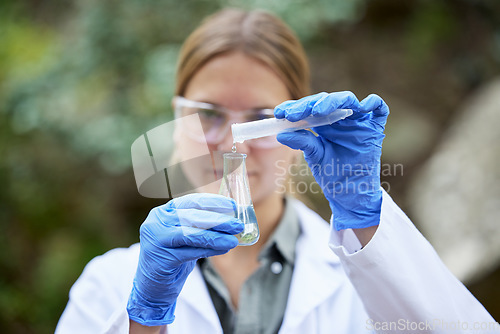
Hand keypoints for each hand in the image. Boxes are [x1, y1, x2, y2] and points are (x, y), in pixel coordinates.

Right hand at [127, 193, 242, 325]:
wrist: (153, 287)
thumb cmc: (173, 258)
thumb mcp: (185, 236)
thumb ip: (201, 226)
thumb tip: (231, 218)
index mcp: (163, 212)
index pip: (190, 202)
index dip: (213, 202)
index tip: (232, 206)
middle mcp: (156, 223)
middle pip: (192, 217)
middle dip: (218, 220)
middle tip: (238, 224)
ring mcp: (156, 240)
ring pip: (191, 235)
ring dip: (216, 237)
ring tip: (234, 240)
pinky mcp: (160, 259)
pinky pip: (190, 252)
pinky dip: (209, 250)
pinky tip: (223, 249)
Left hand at [275, 91, 388, 230]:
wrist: (350, 193)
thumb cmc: (333, 174)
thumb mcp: (315, 156)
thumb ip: (302, 142)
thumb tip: (281, 134)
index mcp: (324, 123)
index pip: (309, 107)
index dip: (295, 107)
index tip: (279, 113)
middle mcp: (341, 119)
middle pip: (326, 101)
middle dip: (308, 105)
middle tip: (294, 114)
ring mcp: (358, 121)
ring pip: (348, 100)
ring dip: (332, 102)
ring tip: (317, 111)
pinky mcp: (375, 128)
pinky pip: (379, 109)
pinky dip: (373, 102)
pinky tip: (362, 106)